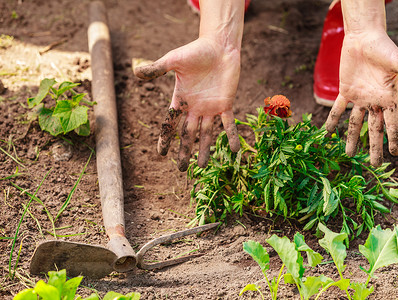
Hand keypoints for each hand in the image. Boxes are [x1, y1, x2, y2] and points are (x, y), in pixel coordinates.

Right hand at [134, 37, 240, 170]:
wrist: (219, 45)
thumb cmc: (195, 51)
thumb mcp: (173, 60)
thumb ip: (157, 69)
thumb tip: (135, 73)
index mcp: (181, 100)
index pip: (171, 123)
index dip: (166, 138)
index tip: (161, 153)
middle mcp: (195, 108)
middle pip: (188, 134)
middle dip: (184, 151)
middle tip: (181, 169)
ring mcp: (211, 108)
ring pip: (207, 134)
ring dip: (204, 149)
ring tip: (202, 166)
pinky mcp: (226, 104)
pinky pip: (229, 124)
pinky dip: (231, 135)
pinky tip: (234, 149)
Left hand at [325, 30, 397, 165]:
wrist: (364, 38)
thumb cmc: (384, 48)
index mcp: (389, 98)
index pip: (392, 123)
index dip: (394, 138)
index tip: (396, 153)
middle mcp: (374, 101)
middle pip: (374, 129)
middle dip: (374, 146)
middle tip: (373, 164)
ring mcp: (360, 97)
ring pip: (355, 123)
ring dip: (351, 138)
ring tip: (348, 154)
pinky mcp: (345, 91)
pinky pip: (338, 109)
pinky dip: (332, 120)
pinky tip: (327, 132)